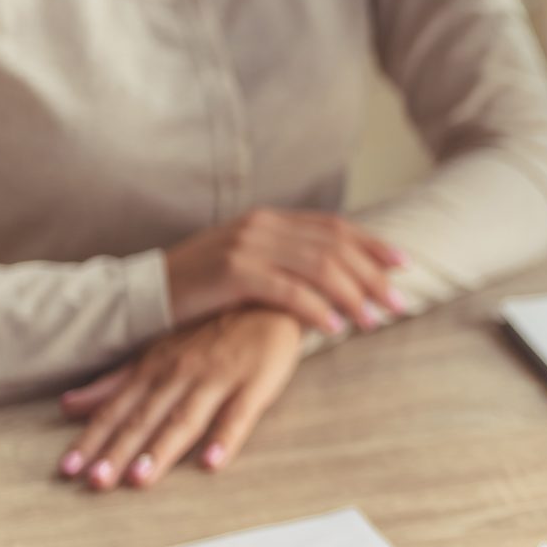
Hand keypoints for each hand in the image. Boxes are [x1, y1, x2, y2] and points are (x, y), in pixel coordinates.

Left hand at [56, 308, 302, 489]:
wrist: (267, 301)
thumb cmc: (210, 332)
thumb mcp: (158, 352)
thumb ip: (116, 382)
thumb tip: (68, 406)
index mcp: (153, 369)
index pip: (115, 410)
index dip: (91, 439)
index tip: (67, 469)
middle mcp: (180, 374)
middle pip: (144, 418)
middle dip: (118, 451)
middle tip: (96, 482)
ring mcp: (217, 379)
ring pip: (185, 419)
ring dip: (162, 449)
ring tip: (140, 479)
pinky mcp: (254, 384)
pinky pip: (239, 415)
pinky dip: (226, 438)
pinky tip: (213, 462)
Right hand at [163, 209, 408, 337]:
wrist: (143, 293)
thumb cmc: (199, 288)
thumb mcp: (246, 265)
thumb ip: (284, 262)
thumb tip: (334, 281)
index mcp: (269, 220)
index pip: (334, 227)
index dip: (373, 245)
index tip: (403, 266)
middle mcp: (262, 225)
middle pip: (334, 246)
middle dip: (372, 276)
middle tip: (397, 304)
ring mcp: (247, 246)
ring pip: (318, 267)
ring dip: (352, 295)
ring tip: (373, 320)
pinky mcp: (232, 272)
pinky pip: (286, 290)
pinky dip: (316, 309)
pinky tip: (334, 327)